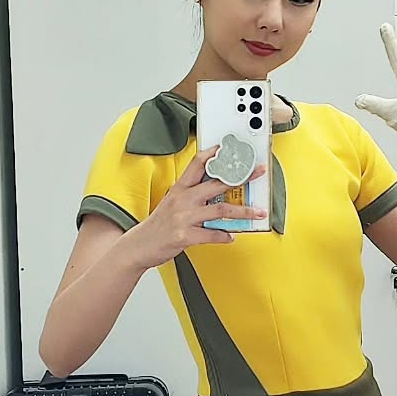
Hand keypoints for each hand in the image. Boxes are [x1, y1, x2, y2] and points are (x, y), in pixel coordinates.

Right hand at [127, 145, 268, 269]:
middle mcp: (182, 200)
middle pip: (216, 184)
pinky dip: (224, 236)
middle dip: (241, 177)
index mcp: (179, 189)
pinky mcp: (185, 236)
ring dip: (243, 212)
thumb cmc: (158, 225)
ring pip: (221, 210)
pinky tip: (231, 237)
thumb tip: (215, 192)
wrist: (139, 245)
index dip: (215, 154)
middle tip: (257, 172)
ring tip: (257, 212)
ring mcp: (184, 217)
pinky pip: (212, 234)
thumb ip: (191, 195)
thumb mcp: (171, 202)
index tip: (230, 149)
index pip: (198, 164)